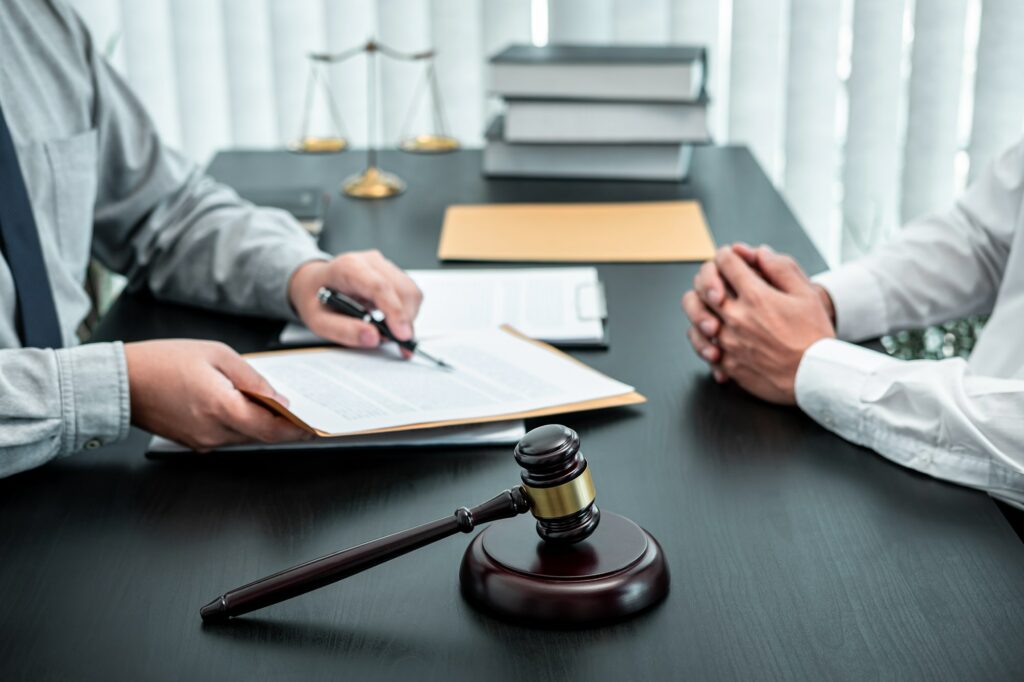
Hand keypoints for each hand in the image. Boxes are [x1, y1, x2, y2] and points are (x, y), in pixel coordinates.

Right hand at [125, 340, 308, 450]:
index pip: (271, 429)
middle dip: (281, 425)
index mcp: (221, 407)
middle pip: (260, 435)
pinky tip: (242, 406)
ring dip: (260, 424)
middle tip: (298, 412)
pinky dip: (240, 424)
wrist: (120, 381)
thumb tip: (279, 399)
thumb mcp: (216, 355)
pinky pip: (226, 436)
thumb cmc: (162, 361)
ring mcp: (202, 441)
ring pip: (245, 437)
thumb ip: (253, 379)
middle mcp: (213, 431)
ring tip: (272, 405)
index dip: (296, 429)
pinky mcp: (193, 442)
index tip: (312, 426)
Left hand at [288, 250, 422, 353]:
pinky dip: (407, 312)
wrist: (314, 283)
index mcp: (348, 268)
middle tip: (398, 343)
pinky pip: (410, 293)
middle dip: (404, 320)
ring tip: (392, 332)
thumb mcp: (318, 321)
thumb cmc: (315, 298)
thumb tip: (373, 337)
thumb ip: (343, 330)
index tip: (402, 335)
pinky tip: (394, 322)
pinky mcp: (393, 273)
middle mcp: (369, 261)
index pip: (379, 287)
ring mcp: (383, 265)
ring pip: (411, 291)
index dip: (394, 311)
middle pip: (401, 289)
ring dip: (407, 317)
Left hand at [681, 244, 835, 403]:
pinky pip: (702, 346)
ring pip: (695, 317)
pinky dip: (704, 338)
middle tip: (717, 280)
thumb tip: (760, 253)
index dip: (726, 255)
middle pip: (701, 287)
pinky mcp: (727, 363)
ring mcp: (728, 342)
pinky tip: (715, 335)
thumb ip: (781, 269)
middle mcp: (736, 318)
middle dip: (707, 277)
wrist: (816, 377)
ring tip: (711, 307)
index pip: (725, 263)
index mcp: (756, 297)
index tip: (729, 258)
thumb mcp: (806, 294)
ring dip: (699, 308)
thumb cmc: (814, 337)